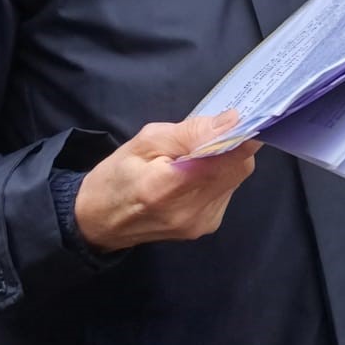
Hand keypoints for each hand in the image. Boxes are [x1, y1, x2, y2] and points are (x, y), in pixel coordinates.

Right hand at [74, 111, 259, 252]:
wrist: (99, 222)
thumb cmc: (117, 175)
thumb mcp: (146, 141)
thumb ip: (191, 132)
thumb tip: (232, 120)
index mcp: (168, 188)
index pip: (227, 160)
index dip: (241, 137)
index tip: (244, 118)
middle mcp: (192, 212)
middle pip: (238, 168)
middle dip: (231, 145)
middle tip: (206, 133)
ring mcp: (201, 224)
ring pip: (235, 179)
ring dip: (224, 161)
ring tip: (193, 156)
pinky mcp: (206, 227)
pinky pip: (226, 191)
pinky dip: (218, 176)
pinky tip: (195, 174)